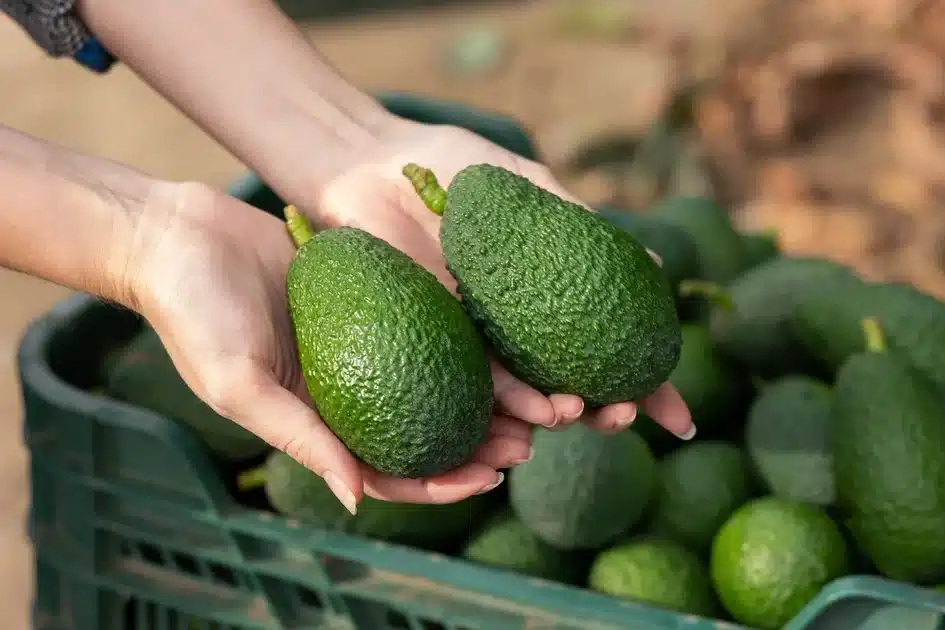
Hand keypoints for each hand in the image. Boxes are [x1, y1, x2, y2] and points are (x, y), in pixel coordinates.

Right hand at [125, 182, 526, 510]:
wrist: (176, 233)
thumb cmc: (194, 315)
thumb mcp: (240, 385)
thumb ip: (300, 438)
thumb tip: (355, 498)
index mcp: (318, 421)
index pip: (389, 470)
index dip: (438, 483)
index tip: (488, 480)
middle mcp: (347, 386)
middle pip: (427, 427)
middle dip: (479, 442)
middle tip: (530, 441)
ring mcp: (362, 340)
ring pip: (438, 377)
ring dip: (485, 394)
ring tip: (535, 398)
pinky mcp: (373, 292)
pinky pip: (428, 317)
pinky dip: (465, 334)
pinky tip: (506, 337)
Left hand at [311, 119, 694, 440]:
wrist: (366, 163)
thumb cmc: (448, 166)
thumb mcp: (525, 189)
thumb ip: (579, 226)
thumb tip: (657, 265)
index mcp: (546, 297)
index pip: (609, 351)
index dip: (646, 389)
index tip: (678, 418)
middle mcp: (515, 329)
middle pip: (575, 386)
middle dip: (607, 412)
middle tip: (629, 417)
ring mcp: (475, 341)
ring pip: (526, 396)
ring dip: (561, 416)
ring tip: (586, 416)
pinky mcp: (432, 340)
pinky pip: (475, 380)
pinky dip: (509, 402)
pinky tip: (536, 415)